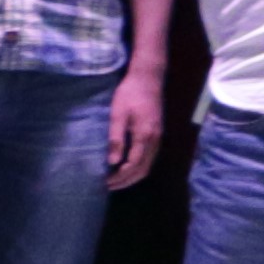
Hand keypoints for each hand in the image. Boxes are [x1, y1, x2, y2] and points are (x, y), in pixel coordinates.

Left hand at [103, 65, 168, 189]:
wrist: (148, 77)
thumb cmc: (130, 93)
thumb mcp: (118, 114)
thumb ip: (116, 138)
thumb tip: (112, 162)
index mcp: (145, 135)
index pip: (133, 164)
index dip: (120, 176)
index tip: (105, 182)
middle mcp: (155, 139)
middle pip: (144, 169)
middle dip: (127, 180)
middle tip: (109, 186)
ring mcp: (158, 136)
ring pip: (148, 164)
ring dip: (133, 175)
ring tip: (116, 180)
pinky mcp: (157, 132)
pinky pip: (149, 157)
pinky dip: (138, 166)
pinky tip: (126, 165)